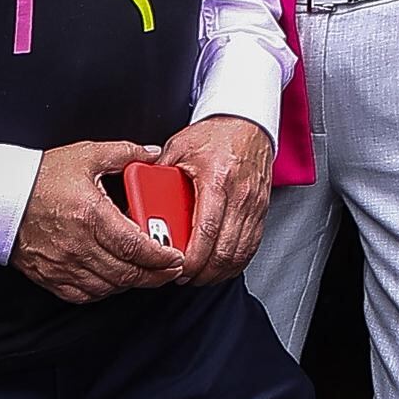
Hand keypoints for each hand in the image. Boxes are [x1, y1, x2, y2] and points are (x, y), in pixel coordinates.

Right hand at [13, 140, 190, 302]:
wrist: (1, 198)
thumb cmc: (42, 177)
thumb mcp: (87, 155)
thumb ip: (124, 153)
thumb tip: (151, 155)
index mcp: (91, 215)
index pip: (135, 246)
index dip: (161, 257)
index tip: (176, 257)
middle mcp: (78, 245)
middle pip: (126, 272)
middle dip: (155, 275)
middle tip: (171, 270)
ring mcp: (63, 265)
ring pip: (108, 286)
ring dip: (132, 283)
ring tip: (148, 272)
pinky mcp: (51, 277)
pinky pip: (85, 295)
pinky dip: (105, 290)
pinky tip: (116, 279)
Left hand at [152, 116, 276, 282]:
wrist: (247, 122)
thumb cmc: (215, 134)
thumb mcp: (179, 148)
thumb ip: (157, 174)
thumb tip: (137, 198)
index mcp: (217, 179)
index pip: (206, 229)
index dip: (192, 257)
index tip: (177, 267)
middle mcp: (240, 195)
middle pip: (225, 249)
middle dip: (202, 271)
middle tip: (183, 276)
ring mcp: (254, 204)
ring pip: (240, 252)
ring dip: (218, 271)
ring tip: (199, 275)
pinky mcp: (262, 210)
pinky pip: (252, 246)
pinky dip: (236, 262)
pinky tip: (221, 265)